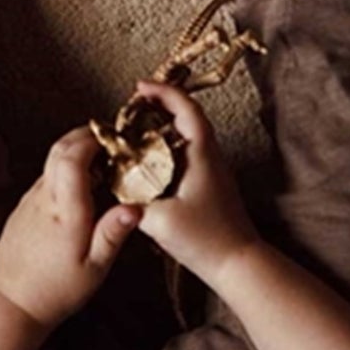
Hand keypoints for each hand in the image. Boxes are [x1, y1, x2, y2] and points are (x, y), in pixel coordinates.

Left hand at [0, 127, 140, 330]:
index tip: (113, 139)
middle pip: (60, 148)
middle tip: (110, 140)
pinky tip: (80, 184)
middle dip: (85, 135)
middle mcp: (44, 198)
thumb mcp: (93, 269)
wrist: (9, 304)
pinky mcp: (24, 207)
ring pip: (51, 160)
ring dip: (75, 150)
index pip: (72, 157)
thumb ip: (113, 234)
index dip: (92, 140)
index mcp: (65, 211)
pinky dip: (65, 168)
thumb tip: (135, 208)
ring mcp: (30, 200)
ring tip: (101, 161)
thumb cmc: (55, 291)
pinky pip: (46, 176)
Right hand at [133, 81, 259, 290]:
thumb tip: (112, 190)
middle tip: (135, 103)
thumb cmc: (206, 240)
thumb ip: (132, 203)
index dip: (163, 91)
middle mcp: (210, 154)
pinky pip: (187, 151)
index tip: (140, 87)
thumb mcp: (160, 222)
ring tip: (138, 126)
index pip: (186, 108)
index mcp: (202, 153)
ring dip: (165, 123)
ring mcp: (212, 168)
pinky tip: (150, 157)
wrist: (238, 263)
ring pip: (189, 133)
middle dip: (162, 103)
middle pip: (188, 114)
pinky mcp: (209, 182)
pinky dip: (168, 143)